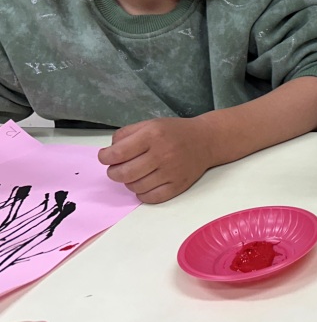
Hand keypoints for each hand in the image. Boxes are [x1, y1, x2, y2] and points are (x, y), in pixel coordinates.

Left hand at [98, 117, 214, 203]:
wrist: (206, 141)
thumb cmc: (175, 132)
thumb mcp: (150, 124)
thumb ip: (126, 135)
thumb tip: (109, 153)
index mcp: (153, 135)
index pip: (118, 153)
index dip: (105, 158)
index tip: (105, 157)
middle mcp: (162, 154)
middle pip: (124, 173)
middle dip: (114, 173)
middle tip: (116, 169)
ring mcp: (171, 172)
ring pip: (136, 187)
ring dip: (128, 183)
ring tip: (134, 174)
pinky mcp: (178, 185)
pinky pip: (151, 198)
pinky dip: (142, 194)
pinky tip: (144, 184)